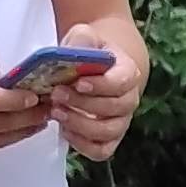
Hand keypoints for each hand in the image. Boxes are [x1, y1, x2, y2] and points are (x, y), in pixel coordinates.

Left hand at [50, 18, 146, 160]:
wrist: (95, 65)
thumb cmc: (90, 51)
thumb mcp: (85, 35)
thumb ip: (82, 38)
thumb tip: (77, 49)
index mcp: (128, 72)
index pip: (122, 82)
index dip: (101, 85)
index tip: (78, 82)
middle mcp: (129, 99)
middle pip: (114, 108)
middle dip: (83, 104)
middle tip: (57, 94)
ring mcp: (120, 121)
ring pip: (108, 132)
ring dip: (80, 125)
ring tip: (56, 112)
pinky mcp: (108, 138)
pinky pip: (101, 150)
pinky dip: (83, 145)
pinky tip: (65, 130)